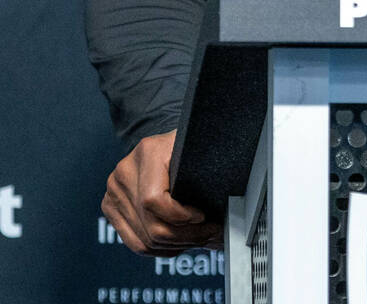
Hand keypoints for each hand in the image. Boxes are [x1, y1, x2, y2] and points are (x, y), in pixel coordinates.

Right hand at [102, 130, 222, 254]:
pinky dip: (160, 249)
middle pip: (150, 225)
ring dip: (176, 246)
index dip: (180, 216)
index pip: (153, 200)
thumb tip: (228, 207)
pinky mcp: (110, 207)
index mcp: (148, 152)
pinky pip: (135, 242)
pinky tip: (180, 243)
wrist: (161, 145)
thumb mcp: (197, 148)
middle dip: (186, 237)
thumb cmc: (184, 146)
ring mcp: (113, 191)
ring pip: (143, 240)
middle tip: (211, 235)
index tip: (203, 217)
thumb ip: (208, 167)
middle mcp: (124, 171)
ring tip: (200, 240)